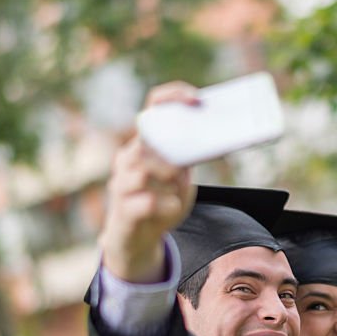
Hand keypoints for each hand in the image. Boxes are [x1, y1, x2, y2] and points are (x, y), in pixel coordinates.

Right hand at [99, 83, 198, 282]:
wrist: (137, 238)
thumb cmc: (160, 200)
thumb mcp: (180, 178)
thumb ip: (188, 160)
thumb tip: (215, 144)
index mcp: (143, 144)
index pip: (153, 108)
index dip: (172, 97)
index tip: (196, 98)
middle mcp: (128, 158)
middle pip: (147, 140)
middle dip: (171, 149)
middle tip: (184, 163)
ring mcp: (121, 183)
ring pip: (144, 169)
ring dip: (168, 177)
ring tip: (174, 187)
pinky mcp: (124, 209)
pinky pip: (148, 202)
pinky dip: (167, 206)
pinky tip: (171, 208)